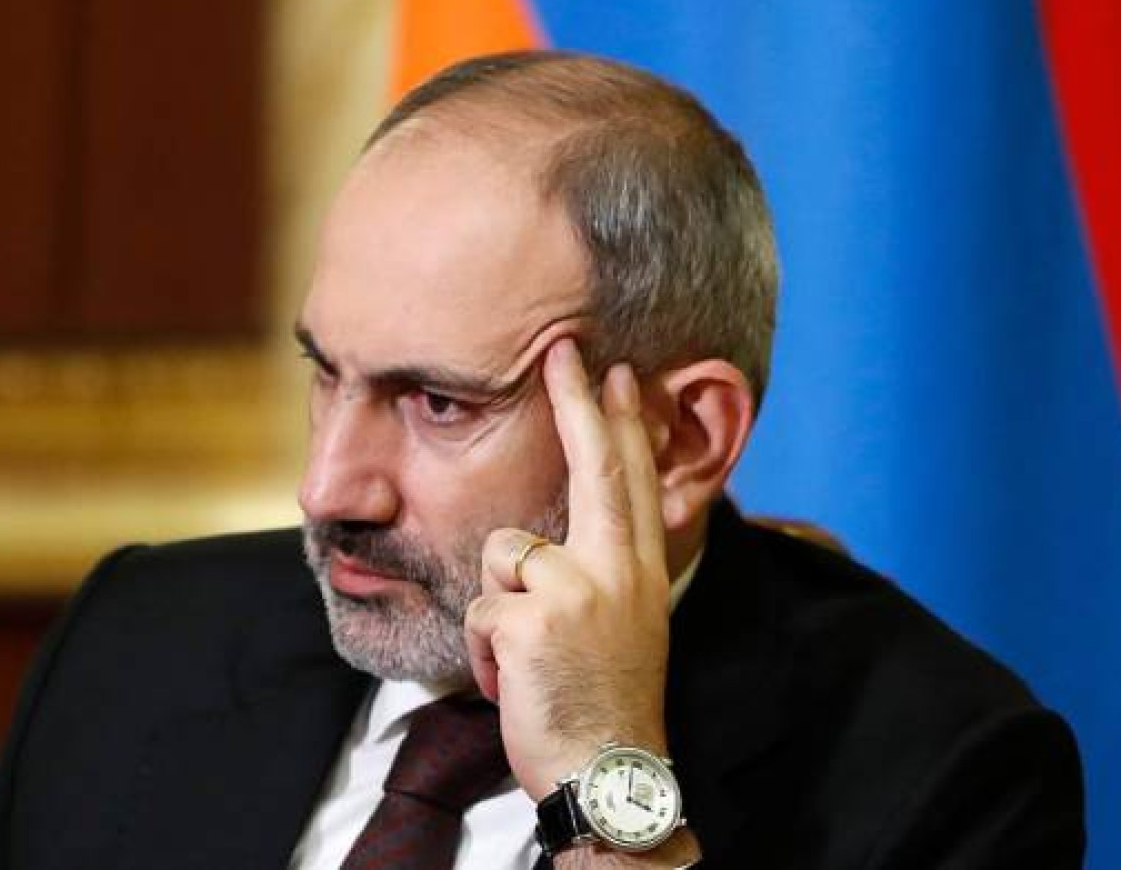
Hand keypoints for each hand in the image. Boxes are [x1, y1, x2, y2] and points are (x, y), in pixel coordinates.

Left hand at [464, 337, 671, 800]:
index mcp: (640, 572)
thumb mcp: (622, 627)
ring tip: (526, 656)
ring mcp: (578, 590)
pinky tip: (513, 681)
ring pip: (503, 551)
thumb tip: (552, 539)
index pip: (633, 481)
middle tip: (564, 348)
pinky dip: (484, 651)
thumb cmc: (604, 702)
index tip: (618, 373)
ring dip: (498, 607)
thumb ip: (599, 573)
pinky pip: (480, 610)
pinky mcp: (534, 618)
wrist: (607, 772)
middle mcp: (618, 571)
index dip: (625, 423)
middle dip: (577, 401)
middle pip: (596, 469)